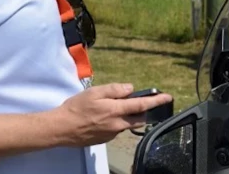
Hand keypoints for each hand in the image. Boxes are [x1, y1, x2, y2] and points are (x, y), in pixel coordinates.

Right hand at [52, 83, 172, 146]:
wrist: (61, 129)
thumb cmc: (76, 108)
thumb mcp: (94, 92)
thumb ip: (114, 89)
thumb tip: (130, 89)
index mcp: (115, 110)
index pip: (142, 105)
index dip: (156, 101)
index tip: (168, 97)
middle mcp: (117, 124)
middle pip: (139, 118)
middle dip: (146, 110)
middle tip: (147, 102)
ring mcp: (112, 134)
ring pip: (128, 124)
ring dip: (131, 116)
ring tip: (120, 107)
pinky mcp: (105, 139)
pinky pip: (118, 129)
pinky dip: (118, 122)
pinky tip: (105, 117)